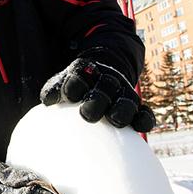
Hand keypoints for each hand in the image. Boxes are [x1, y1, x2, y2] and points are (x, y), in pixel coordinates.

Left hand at [40, 58, 154, 131]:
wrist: (104, 68)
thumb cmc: (76, 83)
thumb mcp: (64, 80)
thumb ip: (54, 89)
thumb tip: (48, 100)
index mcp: (86, 73)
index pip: (79, 77)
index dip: (74, 84)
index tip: (69, 95)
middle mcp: (106, 82)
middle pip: (104, 88)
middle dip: (97, 100)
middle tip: (87, 114)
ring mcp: (122, 93)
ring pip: (126, 100)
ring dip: (122, 110)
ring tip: (116, 120)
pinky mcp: (136, 107)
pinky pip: (144, 112)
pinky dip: (144, 118)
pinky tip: (141, 126)